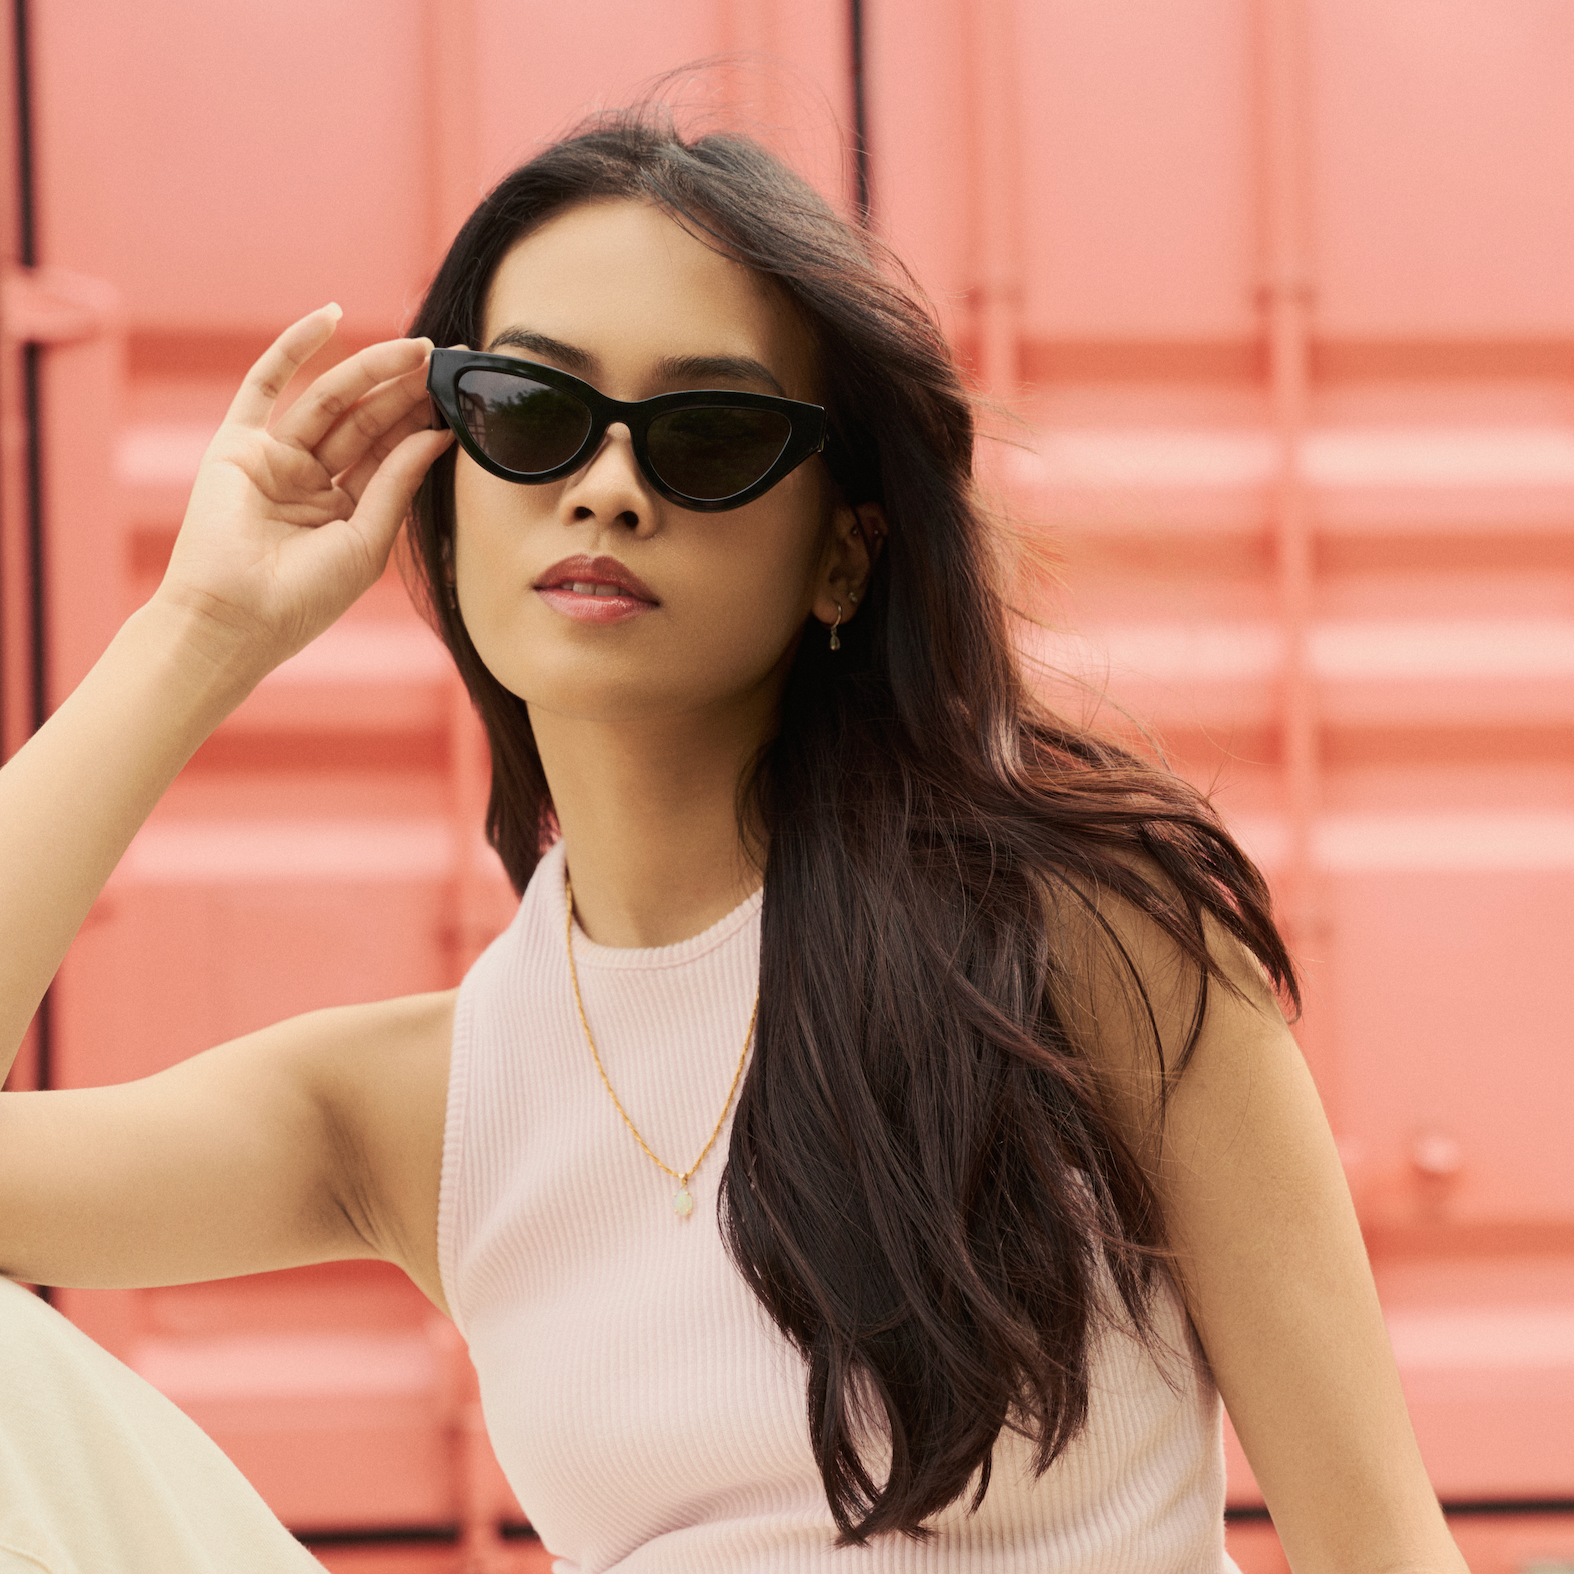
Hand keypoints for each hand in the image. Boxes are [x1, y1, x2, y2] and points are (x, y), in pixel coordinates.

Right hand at [152, 304, 454, 673]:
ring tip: (417, 348)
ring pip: (330, 403)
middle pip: (366, 424)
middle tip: (447, 362)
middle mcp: (312, 483)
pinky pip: (266, 384)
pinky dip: (295, 349)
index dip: (423, 424)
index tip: (461, 396)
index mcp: (345, 513)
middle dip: (405, 392)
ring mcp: (274, 460)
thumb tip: (437, 434)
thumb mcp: (367, 541)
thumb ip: (397, 483)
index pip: (390, 455)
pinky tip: (332, 316)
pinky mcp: (237, 445)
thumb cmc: (303, 598)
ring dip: (371, 371)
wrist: (232, 618)